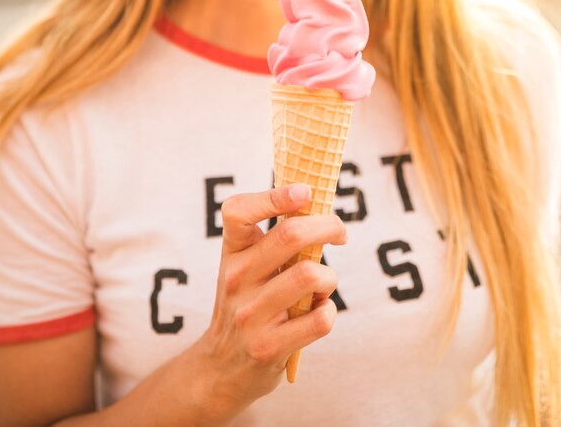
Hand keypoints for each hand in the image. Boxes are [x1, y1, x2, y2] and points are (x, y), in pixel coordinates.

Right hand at [199, 184, 346, 419]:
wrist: (220, 367)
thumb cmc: (246, 303)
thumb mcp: (246, 267)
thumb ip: (274, 240)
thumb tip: (320, 208)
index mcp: (231, 252)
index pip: (238, 211)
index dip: (274, 195)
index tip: (306, 191)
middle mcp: (235, 278)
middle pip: (291, 234)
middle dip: (329, 226)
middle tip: (340, 232)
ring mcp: (250, 314)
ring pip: (310, 275)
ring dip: (330, 277)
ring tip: (324, 283)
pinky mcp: (269, 347)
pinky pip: (320, 319)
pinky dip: (329, 310)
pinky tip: (319, 310)